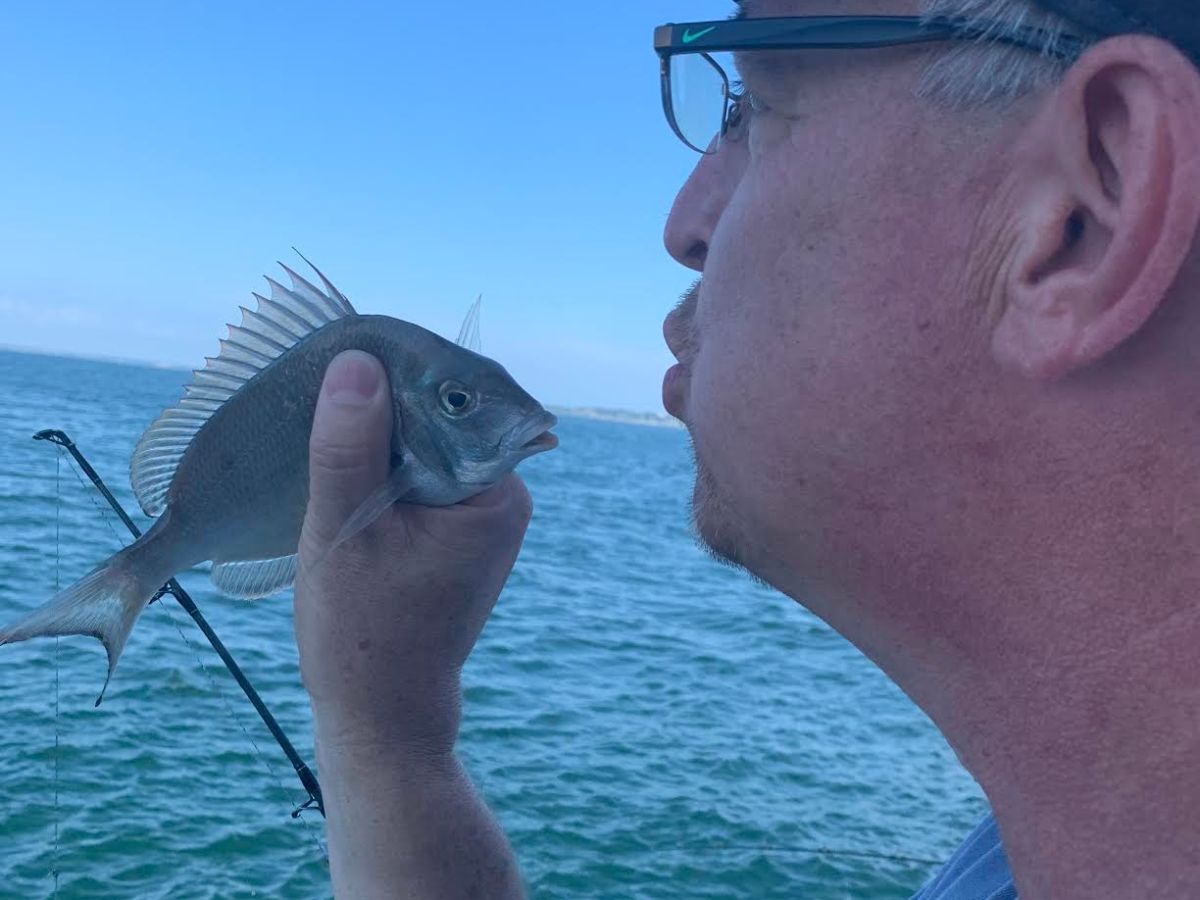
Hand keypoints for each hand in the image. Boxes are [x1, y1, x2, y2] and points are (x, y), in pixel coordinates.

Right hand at [293, 350, 531, 754]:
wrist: (382, 715)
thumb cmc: (364, 635)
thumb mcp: (345, 531)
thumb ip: (349, 447)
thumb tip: (355, 363)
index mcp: (497, 493)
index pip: (457, 399)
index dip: (398, 371)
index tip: (342, 354)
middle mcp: (502, 497)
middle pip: (444, 417)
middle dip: (385, 403)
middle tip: (321, 388)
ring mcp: (481, 516)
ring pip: (427, 444)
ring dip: (378, 436)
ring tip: (323, 426)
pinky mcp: (456, 533)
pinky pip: (421, 474)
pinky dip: (383, 467)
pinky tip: (342, 466)